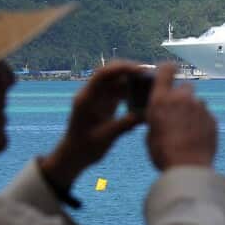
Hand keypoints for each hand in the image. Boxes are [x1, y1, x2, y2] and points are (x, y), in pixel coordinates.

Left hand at [40, 61, 144, 191]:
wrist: (73, 156)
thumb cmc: (85, 148)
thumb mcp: (106, 137)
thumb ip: (125, 124)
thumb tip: (148, 115)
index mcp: (87, 98)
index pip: (103, 74)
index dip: (123, 68)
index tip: (142, 70)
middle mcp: (91, 94)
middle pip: (111, 73)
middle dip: (130, 70)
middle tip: (151, 75)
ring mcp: (97, 98)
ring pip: (117, 81)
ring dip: (132, 81)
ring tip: (150, 85)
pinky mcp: (104, 103)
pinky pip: (118, 92)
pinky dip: (131, 92)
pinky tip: (143, 98)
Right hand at [145, 62, 217, 170]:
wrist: (188, 168)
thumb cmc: (163, 153)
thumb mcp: (150, 134)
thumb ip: (156, 118)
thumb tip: (160, 116)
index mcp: (162, 99)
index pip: (166, 70)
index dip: (168, 68)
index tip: (169, 70)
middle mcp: (182, 98)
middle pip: (185, 86)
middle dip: (182, 95)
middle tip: (177, 111)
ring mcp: (200, 108)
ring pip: (197, 102)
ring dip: (193, 110)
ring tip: (187, 130)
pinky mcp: (212, 119)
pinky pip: (206, 116)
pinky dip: (202, 123)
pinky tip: (196, 138)